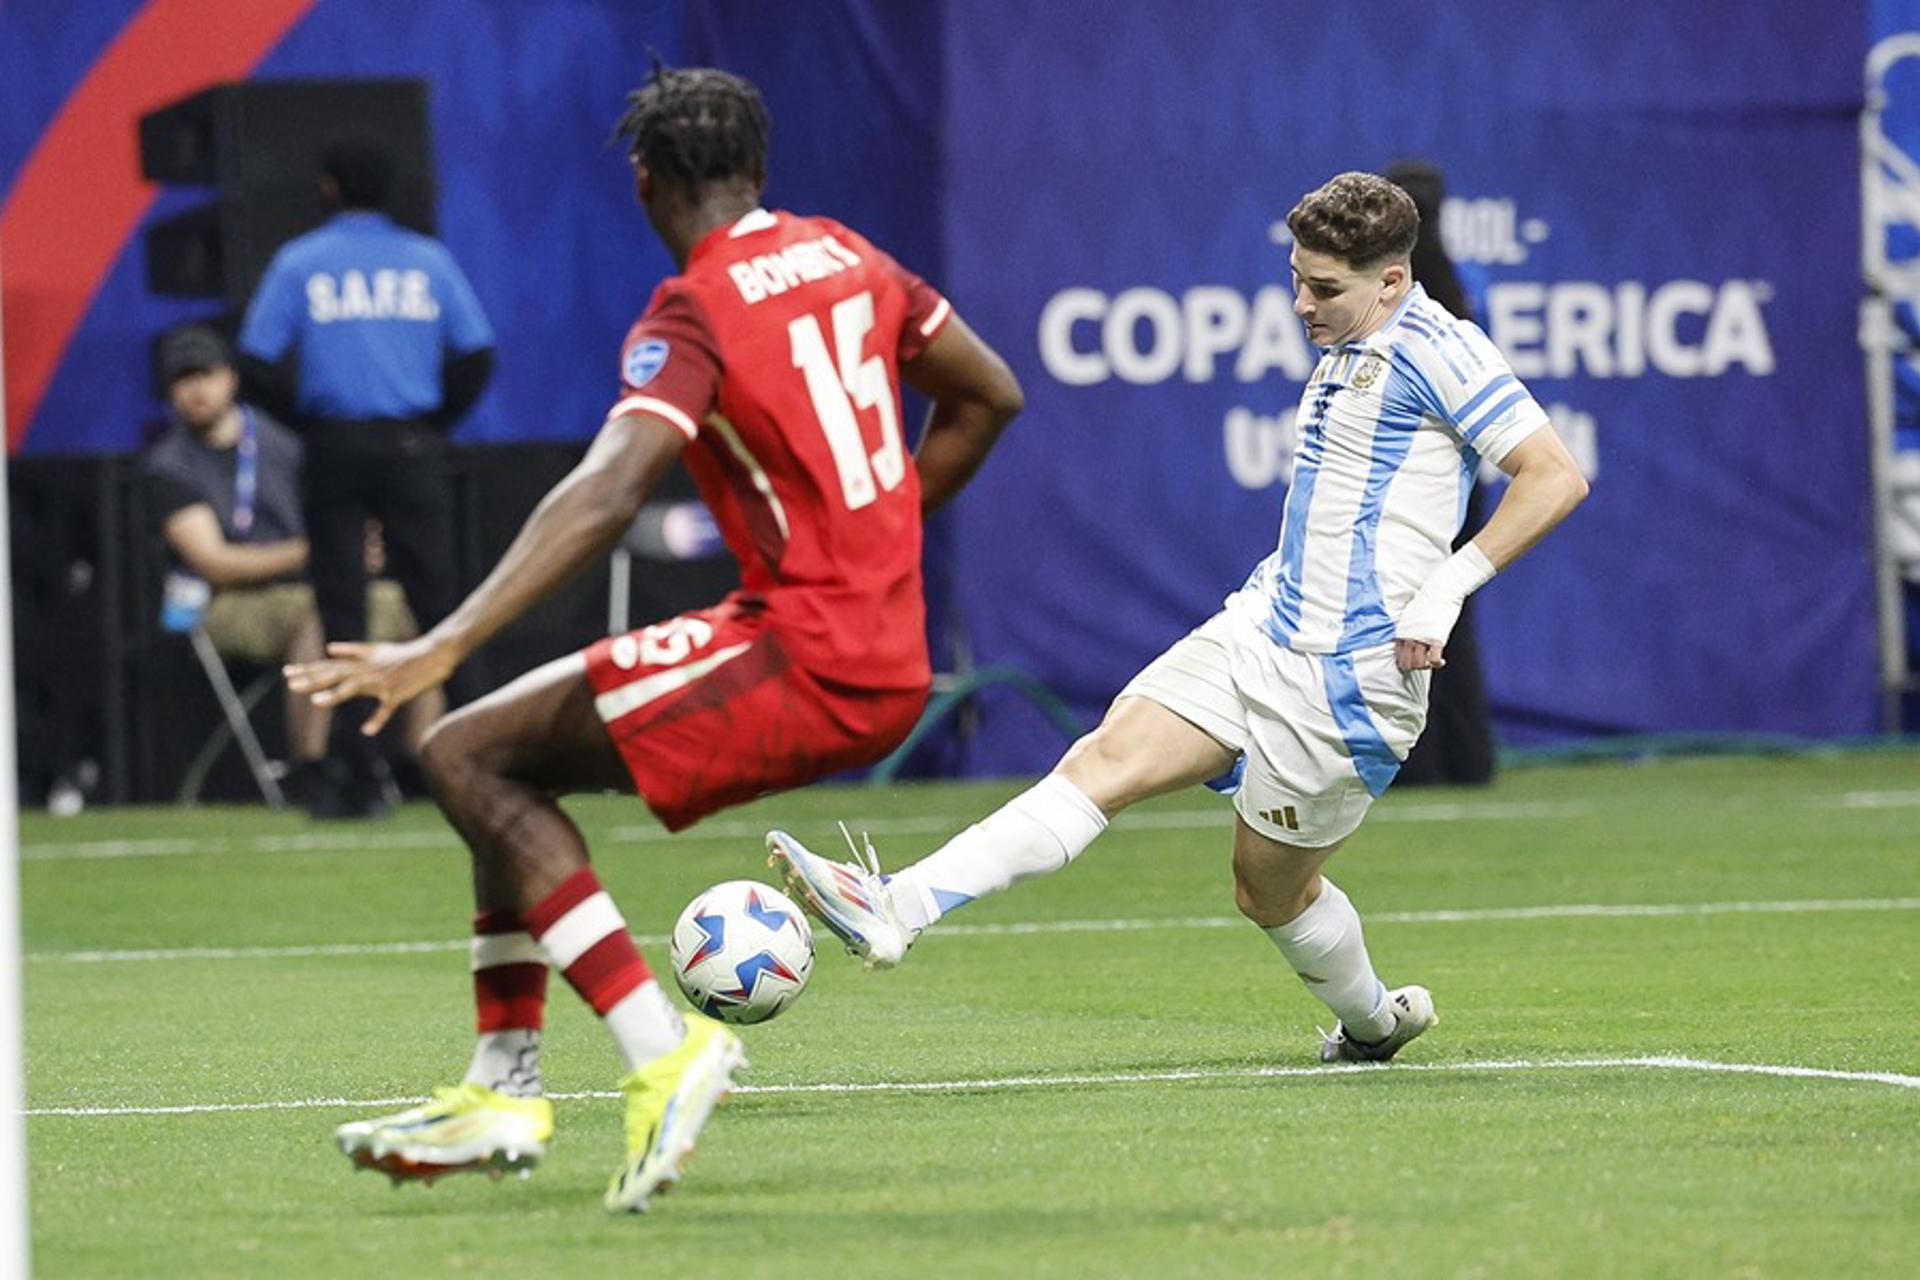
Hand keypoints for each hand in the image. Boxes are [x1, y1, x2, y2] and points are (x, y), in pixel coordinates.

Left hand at [285, 636, 458, 735]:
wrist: (432, 654)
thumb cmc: (404, 653)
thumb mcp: (376, 649)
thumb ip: (352, 650)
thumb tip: (329, 648)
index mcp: (360, 663)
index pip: (329, 666)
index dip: (308, 670)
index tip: (287, 673)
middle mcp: (367, 671)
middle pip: (336, 676)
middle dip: (313, 681)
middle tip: (292, 685)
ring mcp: (381, 683)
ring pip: (355, 689)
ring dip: (336, 695)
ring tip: (316, 702)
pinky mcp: (397, 694)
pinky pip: (385, 709)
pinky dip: (377, 720)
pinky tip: (366, 731)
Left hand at [1393, 545, 1494, 673]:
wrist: (1440, 591)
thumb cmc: (1427, 600)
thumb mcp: (1410, 615)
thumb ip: (1408, 626)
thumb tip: (1409, 632)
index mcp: (1401, 632)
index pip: (1398, 656)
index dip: (1406, 662)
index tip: (1415, 661)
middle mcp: (1408, 637)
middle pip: (1406, 664)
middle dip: (1415, 667)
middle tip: (1424, 663)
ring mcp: (1421, 639)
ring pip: (1418, 664)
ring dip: (1425, 667)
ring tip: (1432, 662)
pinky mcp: (1436, 639)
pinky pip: (1433, 660)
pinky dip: (1436, 664)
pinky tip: (1441, 662)